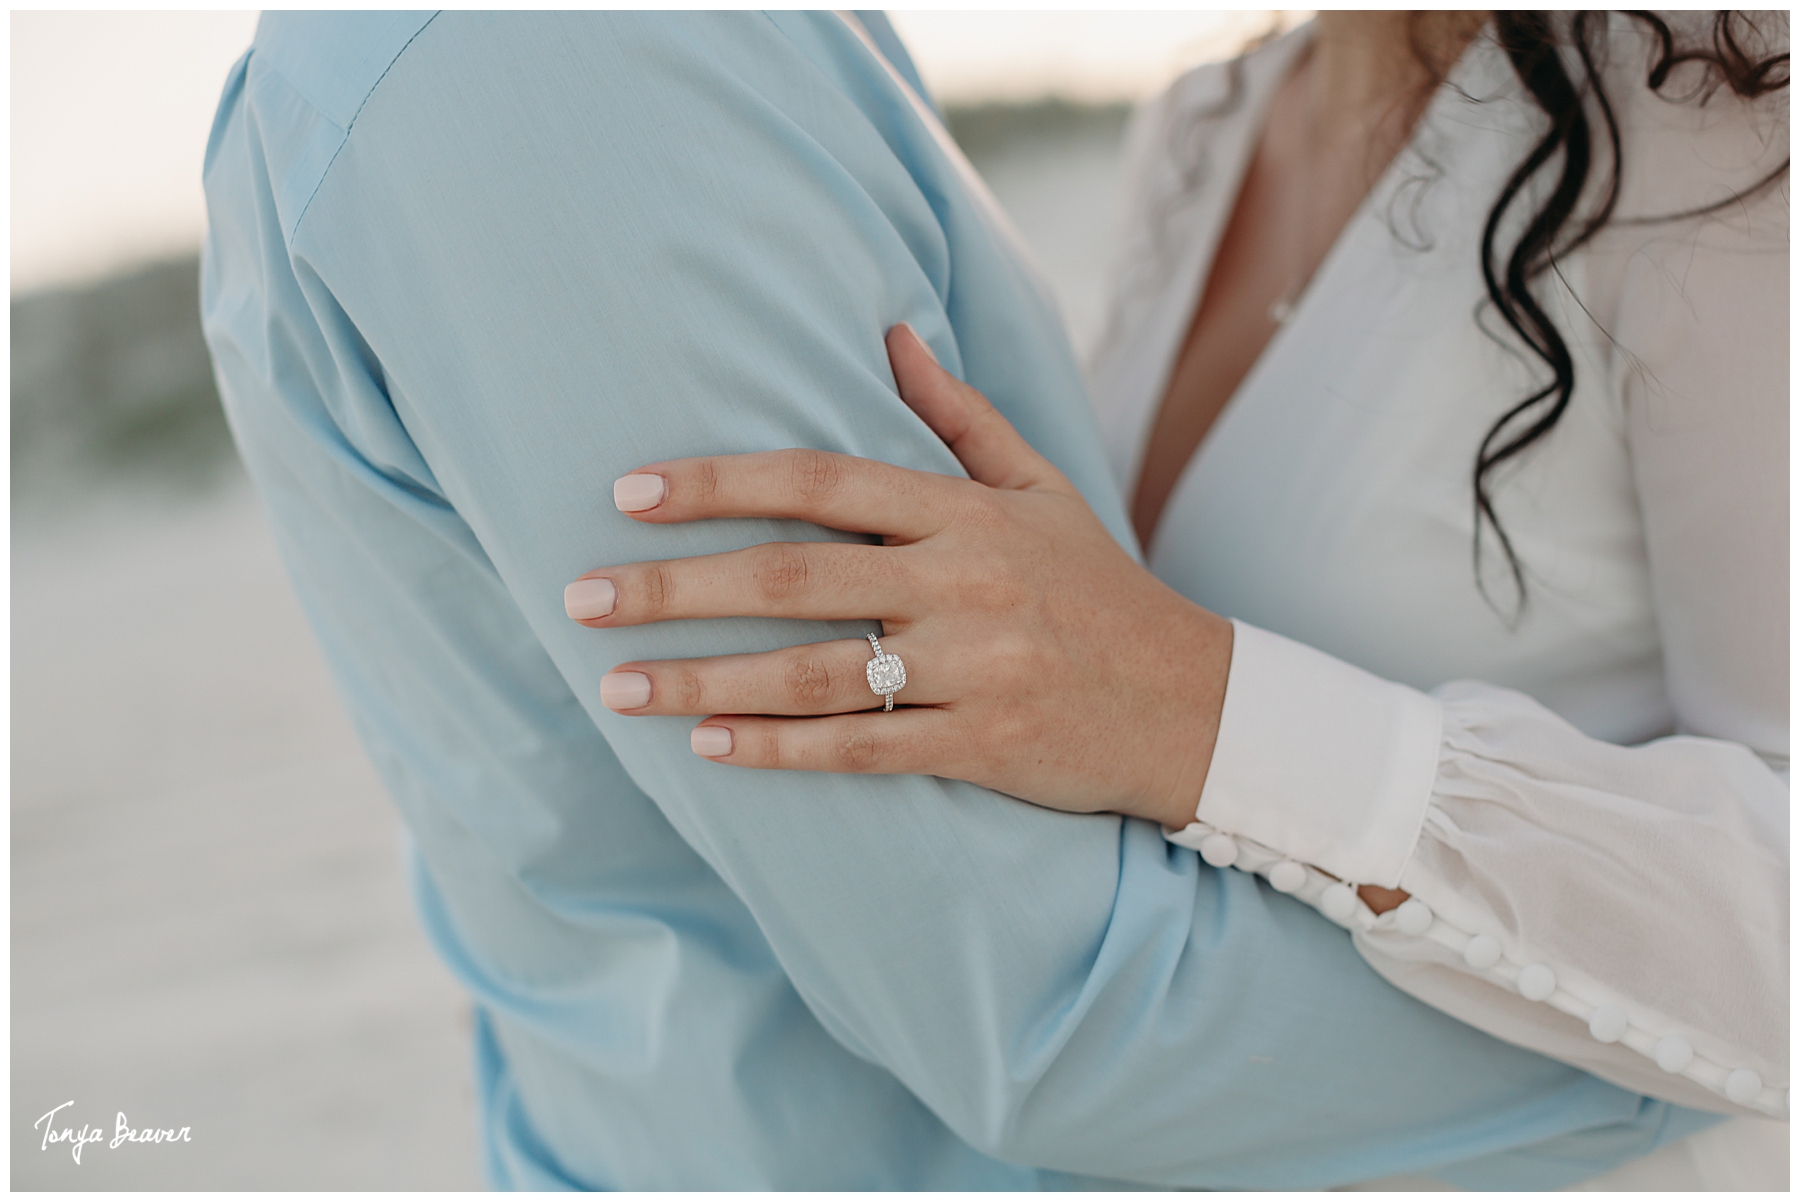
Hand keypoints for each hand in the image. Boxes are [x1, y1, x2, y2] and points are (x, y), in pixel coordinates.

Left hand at [565, 324, 1232, 830]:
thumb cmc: (1099, 589)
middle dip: (676, 587)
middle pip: (793, 577)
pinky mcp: (982, 744)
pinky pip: (862, 747)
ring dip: (704, 679)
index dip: (719, 483)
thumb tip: (893, 332)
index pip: (821, 481)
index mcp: (966, 512)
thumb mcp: (1041, 488)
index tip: (628, 494)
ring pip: (812, 672)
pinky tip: (708, 747)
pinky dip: (780, 749)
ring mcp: (973, 666)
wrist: (1196, 703)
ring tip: (617, 687)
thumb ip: (960, 416)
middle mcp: (964, 582)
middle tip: (582, 598)